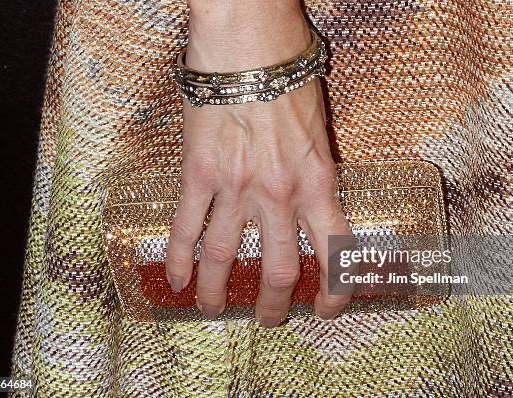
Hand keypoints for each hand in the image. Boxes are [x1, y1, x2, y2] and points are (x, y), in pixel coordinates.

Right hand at [165, 0, 352, 326]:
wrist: (249, 42)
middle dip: (272, 305)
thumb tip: (310, 204)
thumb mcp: (320, 131)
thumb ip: (315, 173)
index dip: (335, 291)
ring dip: (218, 292)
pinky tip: (176, 281)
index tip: (326, 309)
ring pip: (225, 257)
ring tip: (213, 310)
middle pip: (277, 270)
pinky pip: (187, 226)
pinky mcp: (200, 173)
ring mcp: (237, 188)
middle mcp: (280, 195)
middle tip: (267, 318)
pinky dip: (180, 258)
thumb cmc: (290, 76)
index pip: (336, 253)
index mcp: (319, 182)